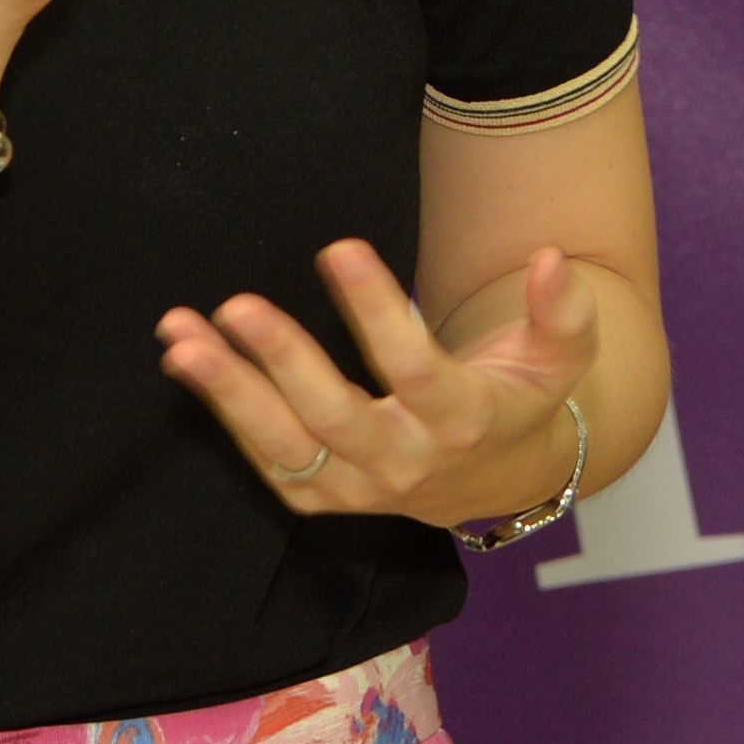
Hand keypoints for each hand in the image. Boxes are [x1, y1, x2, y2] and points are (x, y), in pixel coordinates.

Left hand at [159, 239, 601, 529]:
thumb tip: (550, 261)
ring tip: (179, 338)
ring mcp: (356, 487)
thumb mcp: (560, 358)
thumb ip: (564, 313)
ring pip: (285, 446)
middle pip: (333, 416)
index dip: (377, 312)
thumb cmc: (516, 398)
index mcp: (462, 422)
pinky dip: (222, 413)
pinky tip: (184, 357)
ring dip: (227, 392)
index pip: (415, 369)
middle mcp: (404, 463)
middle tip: (236, 304)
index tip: (340, 248)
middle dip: (282, 359)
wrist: (491, 478)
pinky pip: (265, 460)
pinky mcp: (320, 496)